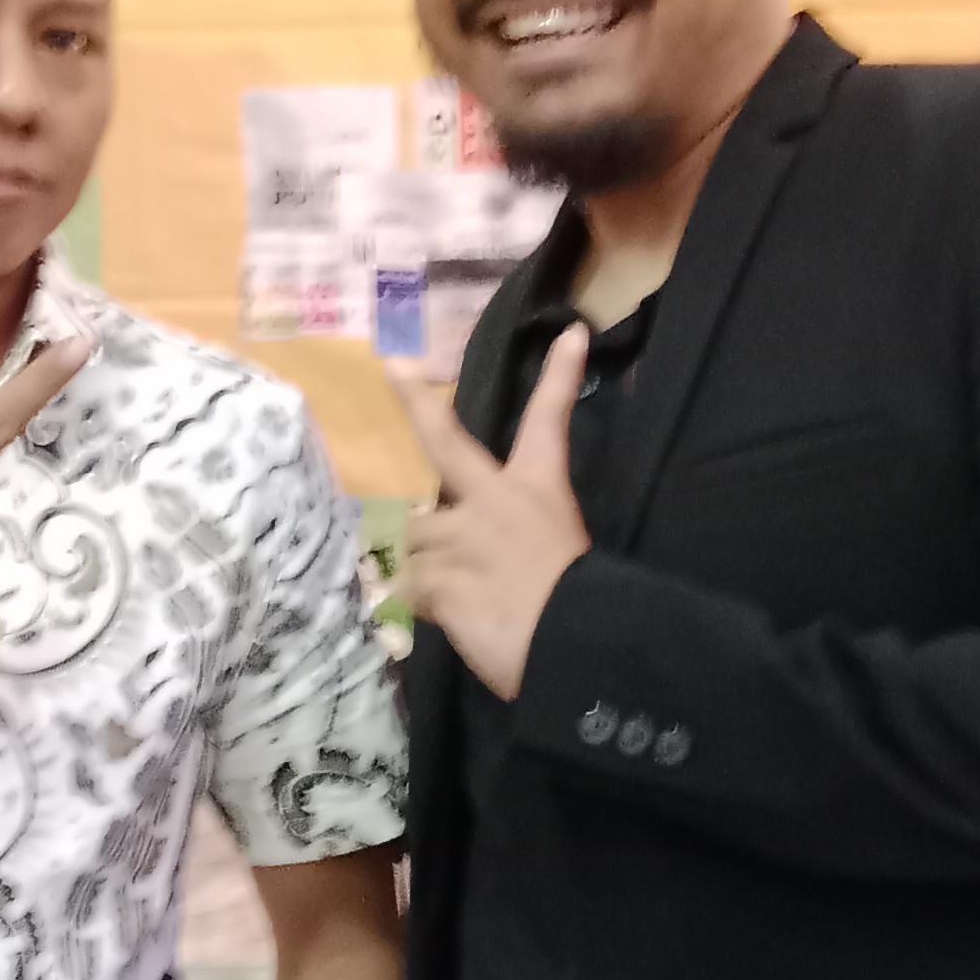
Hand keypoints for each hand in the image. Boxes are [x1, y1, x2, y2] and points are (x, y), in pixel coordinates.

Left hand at [392, 327, 591, 701]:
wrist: (572, 645)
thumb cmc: (587, 606)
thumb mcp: (564, 553)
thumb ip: (518, 540)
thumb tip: (486, 559)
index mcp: (538, 490)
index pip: (550, 421)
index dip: (559, 376)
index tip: (570, 334)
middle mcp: (493, 501)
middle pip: (445, 442)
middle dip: (417, 402)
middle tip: (393, 367)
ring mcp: (460, 536)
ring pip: (414, 534)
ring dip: (422, 559)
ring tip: (448, 589)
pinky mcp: (436, 577)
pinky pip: (409, 585)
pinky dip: (418, 602)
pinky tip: (438, 617)